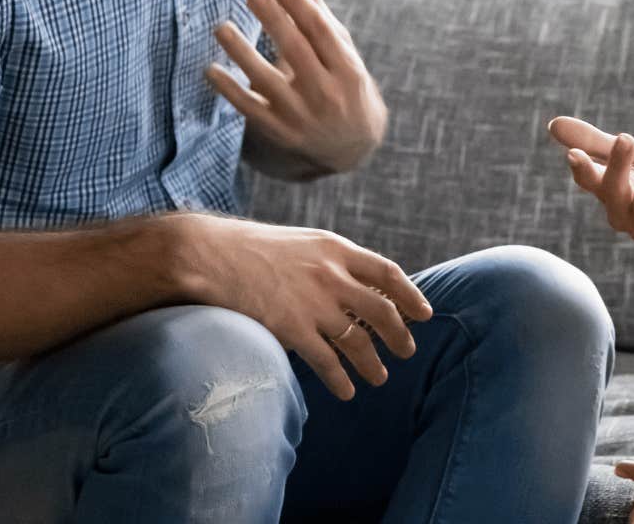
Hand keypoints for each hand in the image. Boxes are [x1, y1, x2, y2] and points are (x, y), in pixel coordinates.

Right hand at [171, 215, 432, 400]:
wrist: (209, 254)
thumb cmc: (249, 247)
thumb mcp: (300, 242)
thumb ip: (328, 260)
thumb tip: (353, 283)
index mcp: (334, 248)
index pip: (387, 273)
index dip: (410, 295)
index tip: (425, 312)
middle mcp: (331, 275)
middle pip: (381, 311)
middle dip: (399, 335)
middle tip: (407, 350)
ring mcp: (314, 303)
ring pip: (358, 342)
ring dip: (373, 363)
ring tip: (380, 377)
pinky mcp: (293, 329)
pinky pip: (327, 362)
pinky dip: (341, 380)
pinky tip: (347, 391)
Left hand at [207, 0, 387, 174]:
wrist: (352, 147)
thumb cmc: (343, 84)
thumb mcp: (339, 49)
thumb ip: (314, 8)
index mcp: (347, 69)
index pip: (320, 29)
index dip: (298, 2)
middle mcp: (327, 93)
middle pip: (297, 50)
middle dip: (274, 19)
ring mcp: (302, 116)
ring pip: (268, 80)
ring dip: (242, 53)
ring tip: (221, 27)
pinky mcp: (280, 133)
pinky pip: (250, 109)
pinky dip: (230, 89)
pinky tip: (211, 69)